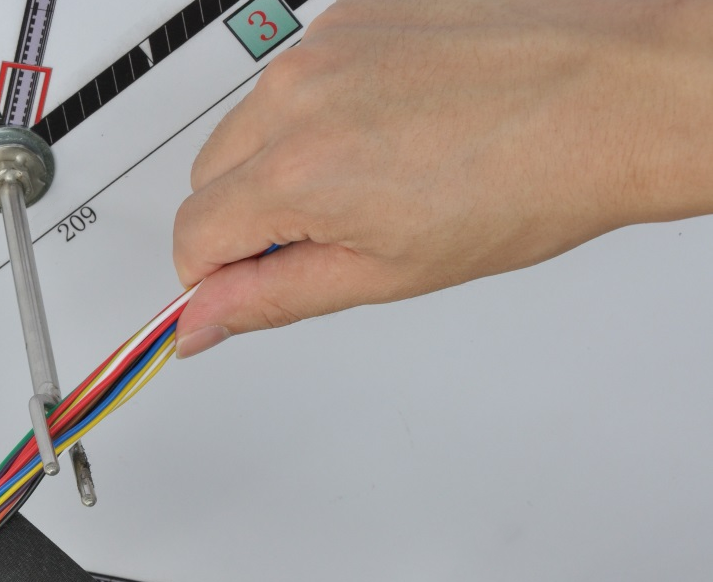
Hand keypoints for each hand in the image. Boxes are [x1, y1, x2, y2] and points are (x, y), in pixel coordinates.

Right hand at [170, 0, 712, 357]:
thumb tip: (198, 322)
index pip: (191, 238)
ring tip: (381, 170)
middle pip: (210, 175)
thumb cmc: (532, 182)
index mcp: (297, 170)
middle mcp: (296, 92)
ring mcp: (326, 41)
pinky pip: (304, 71)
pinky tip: (400, 121)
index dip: (215, 278)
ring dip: (288, 155)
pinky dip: (331, 103)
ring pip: (253, 121)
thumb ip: (271, 297)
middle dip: (249, 215)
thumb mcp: (386, 273)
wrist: (619, 95)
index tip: (248, 287)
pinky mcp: (356, 9)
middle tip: (335, 232)